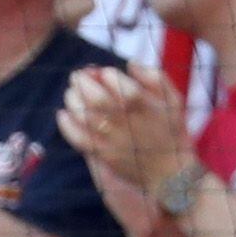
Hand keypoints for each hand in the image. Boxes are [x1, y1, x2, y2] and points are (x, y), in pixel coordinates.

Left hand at [57, 60, 194, 193]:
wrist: (171, 173)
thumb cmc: (172, 131)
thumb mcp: (173, 98)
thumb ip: (154, 76)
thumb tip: (130, 63)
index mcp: (141, 102)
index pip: (113, 79)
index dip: (104, 73)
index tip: (102, 73)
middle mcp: (124, 119)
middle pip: (94, 96)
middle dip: (81, 82)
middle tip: (77, 77)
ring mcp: (112, 138)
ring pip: (83, 115)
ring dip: (72, 99)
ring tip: (71, 93)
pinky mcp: (104, 154)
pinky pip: (78, 138)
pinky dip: (66, 125)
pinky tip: (62, 114)